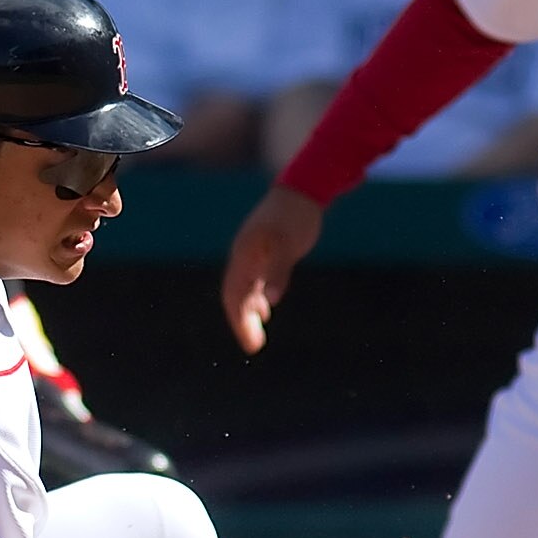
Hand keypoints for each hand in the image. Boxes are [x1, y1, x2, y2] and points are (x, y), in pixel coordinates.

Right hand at [222, 186, 323, 354]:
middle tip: (254, 347)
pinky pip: (254, 280)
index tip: (250, 345)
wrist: (302, 190)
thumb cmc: (295, 217)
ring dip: (248, 313)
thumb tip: (271, 300)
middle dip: (242, 323)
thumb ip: (278, 271)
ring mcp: (254, 254)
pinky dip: (257, 298)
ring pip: (244, 290)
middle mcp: (244, 257)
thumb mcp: (289, 244)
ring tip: (258, 336)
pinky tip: (266, 310)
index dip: (239, 322)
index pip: (234, 296)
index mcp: (245, 256)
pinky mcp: (265, 252)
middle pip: (235, 296)